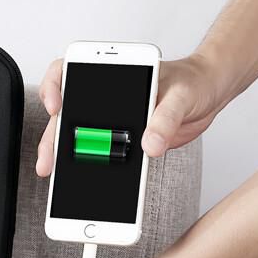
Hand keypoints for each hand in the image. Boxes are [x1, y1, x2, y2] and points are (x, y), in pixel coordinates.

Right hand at [35, 53, 223, 176]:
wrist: (207, 96)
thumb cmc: (193, 82)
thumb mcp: (182, 95)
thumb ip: (166, 118)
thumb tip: (150, 145)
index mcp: (112, 75)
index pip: (67, 71)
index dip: (53, 87)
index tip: (56, 106)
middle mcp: (102, 98)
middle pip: (64, 116)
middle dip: (53, 140)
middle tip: (50, 161)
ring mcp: (108, 120)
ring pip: (76, 139)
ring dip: (64, 159)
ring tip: (58, 181)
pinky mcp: (118, 142)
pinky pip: (97, 155)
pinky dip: (88, 170)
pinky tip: (84, 185)